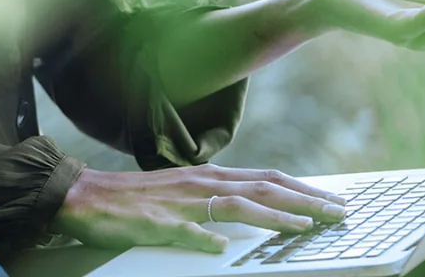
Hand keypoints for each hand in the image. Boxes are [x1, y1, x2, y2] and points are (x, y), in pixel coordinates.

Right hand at [52, 165, 347, 253]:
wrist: (85, 195)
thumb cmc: (134, 198)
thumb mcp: (181, 194)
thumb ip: (213, 202)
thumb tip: (245, 215)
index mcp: (207, 178)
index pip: (265, 180)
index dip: (302, 189)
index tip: (331, 200)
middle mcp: (201, 184)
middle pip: (263, 189)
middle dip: (305, 200)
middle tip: (339, 212)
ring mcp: (181, 203)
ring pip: (237, 205)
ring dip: (275, 216)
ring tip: (307, 226)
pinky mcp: (157, 222)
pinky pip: (186, 231)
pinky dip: (207, 237)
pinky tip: (223, 247)